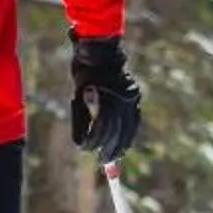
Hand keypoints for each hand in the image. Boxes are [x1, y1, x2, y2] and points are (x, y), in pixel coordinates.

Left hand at [70, 34, 143, 162]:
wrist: (102, 51)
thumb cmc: (85, 73)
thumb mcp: (78, 96)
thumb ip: (80, 120)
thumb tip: (81, 144)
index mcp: (106, 98)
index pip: (101, 128)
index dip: (93, 141)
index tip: (87, 150)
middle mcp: (121, 100)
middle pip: (117, 132)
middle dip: (110, 148)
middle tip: (103, 161)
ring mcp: (131, 98)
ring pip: (129, 128)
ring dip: (122, 144)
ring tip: (115, 157)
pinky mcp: (134, 97)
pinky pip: (135, 120)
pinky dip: (130, 133)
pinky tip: (125, 142)